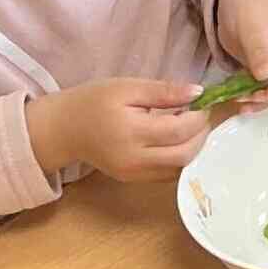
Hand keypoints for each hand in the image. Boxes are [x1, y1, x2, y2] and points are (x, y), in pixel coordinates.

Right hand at [25, 78, 210, 180]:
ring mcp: (133, 175)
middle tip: (202, 114)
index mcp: (131, 133)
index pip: (179, 131)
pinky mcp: (133, 181)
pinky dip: (180, 159)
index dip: (199, 117)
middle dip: (201, 136)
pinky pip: (166, 175)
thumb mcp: (128, 87)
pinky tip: (177, 139)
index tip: (204, 102)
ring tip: (190, 125)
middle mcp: (133, 161)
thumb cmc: (94, 102)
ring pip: (178, 170)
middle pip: (183, 156)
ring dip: (193, 148)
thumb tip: (198, 92)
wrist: (63, 129)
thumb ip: (164, 91)